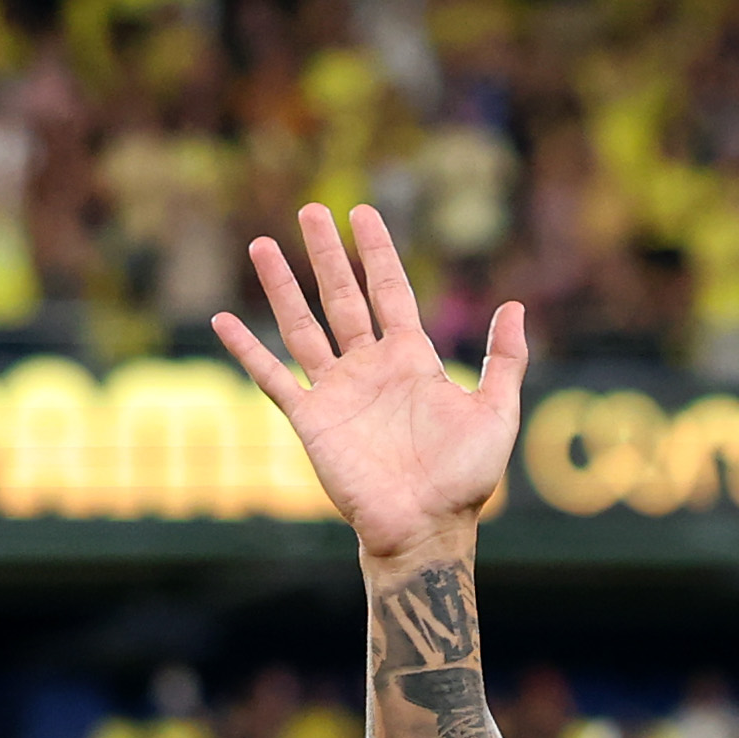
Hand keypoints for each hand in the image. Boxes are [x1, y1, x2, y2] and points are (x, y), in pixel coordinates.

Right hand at [212, 204, 528, 562]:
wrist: (426, 528)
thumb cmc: (465, 480)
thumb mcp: (496, 413)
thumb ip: (505, 360)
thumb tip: (515, 306)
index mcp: (411, 360)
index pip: (390, 291)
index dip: (377, 252)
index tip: (362, 213)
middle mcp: (369, 368)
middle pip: (343, 297)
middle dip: (326, 254)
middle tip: (311, 209)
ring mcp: (337, 392)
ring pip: (303, 326)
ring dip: (282, 286)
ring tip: (263, 244)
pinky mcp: (311, 421)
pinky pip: (273, 378)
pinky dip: (247, 351)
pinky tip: (223, 322)